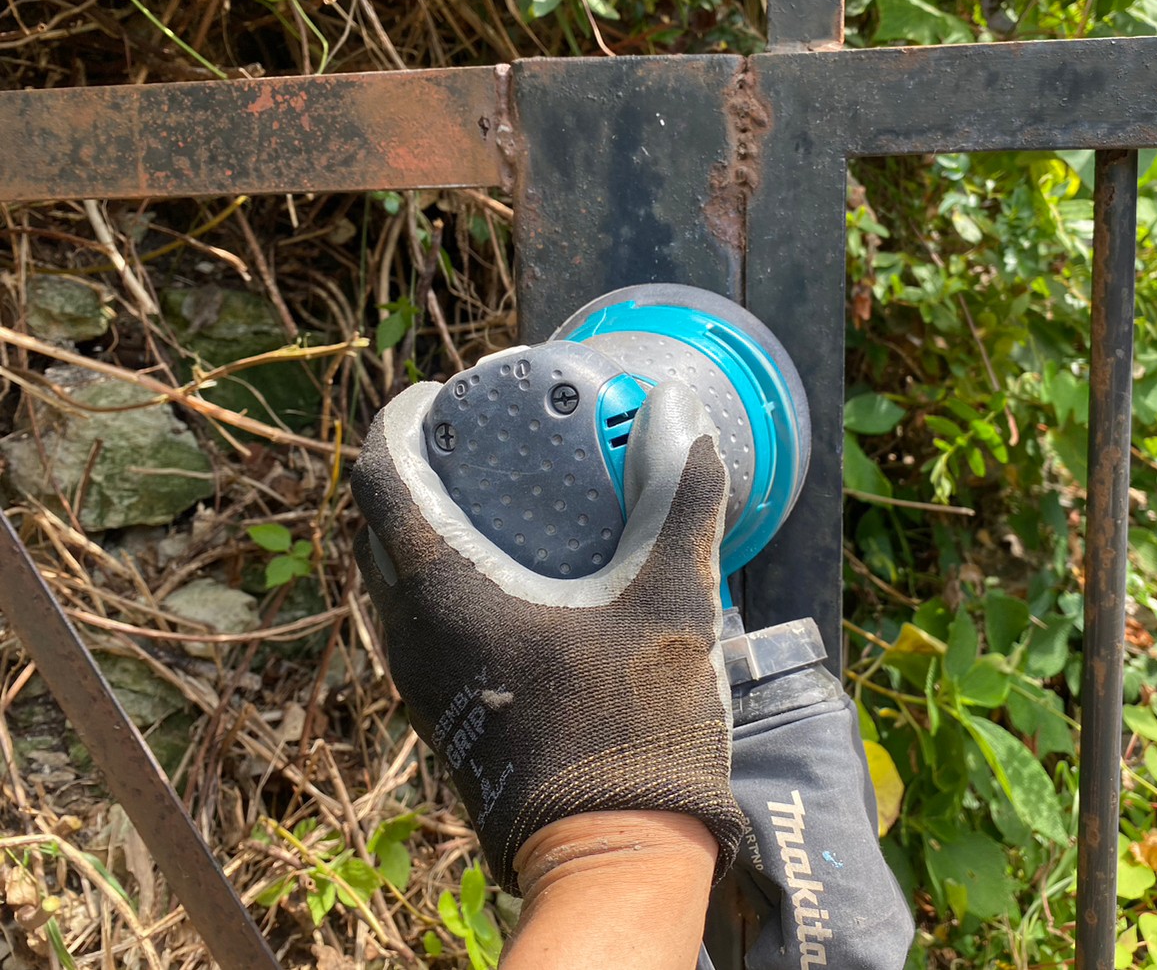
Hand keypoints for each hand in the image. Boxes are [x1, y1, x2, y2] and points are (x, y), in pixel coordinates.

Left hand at [351, 380, 742, 891]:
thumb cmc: (637, 726)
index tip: (437, 396)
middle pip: (379, 530)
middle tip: (471, 441)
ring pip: (395, 584)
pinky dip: (444, 583)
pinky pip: (419, 625)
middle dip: (414, 474)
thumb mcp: (671, 601)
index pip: (385, 483)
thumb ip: (679, 502)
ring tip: (490, 502)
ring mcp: (422, 686)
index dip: (401, 424)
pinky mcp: (445, 716)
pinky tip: (513, 581)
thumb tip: (682, 416)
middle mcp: (412, 640)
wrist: (614, 856)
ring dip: (426, 532)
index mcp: (446, 600)